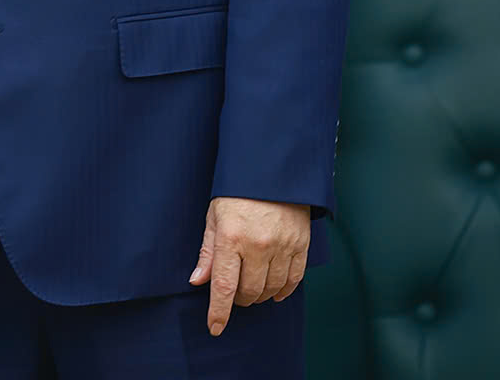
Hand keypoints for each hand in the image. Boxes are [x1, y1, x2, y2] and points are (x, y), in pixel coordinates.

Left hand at [188, 197, 310, 334]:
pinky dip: (283, 291)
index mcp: (231, 237)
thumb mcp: (214, 217)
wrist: (272, 172)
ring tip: (252, 289)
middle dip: (239, 299)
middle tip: (234, 293)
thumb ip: (208, 252)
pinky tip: (275, 291)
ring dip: (260, 296)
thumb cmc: (237, 193)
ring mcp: (282, 246)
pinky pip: (293, 280)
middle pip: (249, 292)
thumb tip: (198, 281)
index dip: (218, 311)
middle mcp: (258, 245)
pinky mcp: (300, 246)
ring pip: (271, 289)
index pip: (224, 285)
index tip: (214, 327)